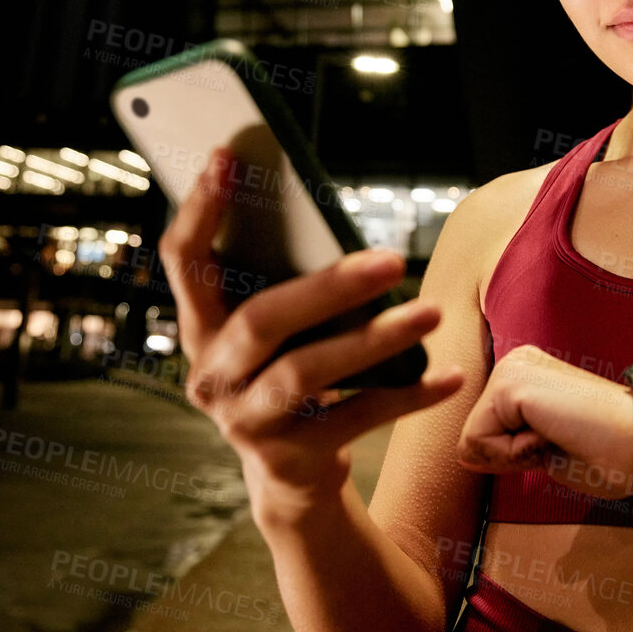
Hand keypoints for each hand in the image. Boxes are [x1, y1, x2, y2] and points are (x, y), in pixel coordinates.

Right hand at [159, 148, 464, 516]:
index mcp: (202, 328)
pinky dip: (406, 395)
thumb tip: (342, 227)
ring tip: (430, 313)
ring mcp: (244, 419)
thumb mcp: (283, 333)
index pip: (184, 262)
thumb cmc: (294, 374)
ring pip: (307, 372)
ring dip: (375, 341)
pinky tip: (448, 376)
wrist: (293, 474)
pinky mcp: (287, 457)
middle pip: (262, 319)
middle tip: (392, 259)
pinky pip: (354, 419)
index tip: (225, 157)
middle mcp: (211, 373)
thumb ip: (292, 286)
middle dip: (328, 286)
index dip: (199, 210)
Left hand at [455, 345, 632, 498]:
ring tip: (561, 436)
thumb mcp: (547, 453)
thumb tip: (464, 453)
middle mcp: (516, 362)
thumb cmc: (612, 452)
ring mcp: (513, 368)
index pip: (485, 433)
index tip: (563, 442)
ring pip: (475, 439)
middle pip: (475, 434)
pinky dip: (514, 453)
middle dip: (511, 454)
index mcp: (526, 375)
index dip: (517, 457)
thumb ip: (507, 449)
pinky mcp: (511, 383)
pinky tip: (552, 435)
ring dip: (516, 454)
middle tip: (563, 440)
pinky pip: (480, 442)